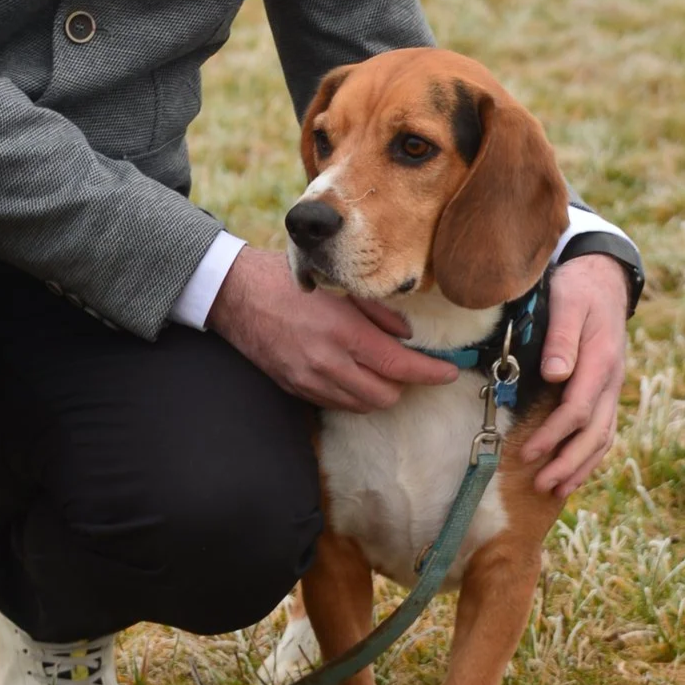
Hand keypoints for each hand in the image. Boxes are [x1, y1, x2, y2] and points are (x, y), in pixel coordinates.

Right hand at [207, 246, 458, 412]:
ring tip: (380, 369)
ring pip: (362, 405)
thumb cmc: (286, 280)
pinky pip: (336, 403)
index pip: (399, 365)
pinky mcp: (295, 388)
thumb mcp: (337, 285)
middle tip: (409, 365)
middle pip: (385, 395)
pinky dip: (353, 394)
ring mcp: (309, 380)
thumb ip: (377, 311)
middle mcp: (327, 362)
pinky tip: (352, 373)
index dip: (430, 373)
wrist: (234, 294)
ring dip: (379, 391)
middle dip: (404, 384)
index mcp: (342, 331)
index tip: (449, 372)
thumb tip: (407, 335)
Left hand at [522, 253, 629, 496]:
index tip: (527, 452)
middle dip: (568, 463)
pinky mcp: (606, 388)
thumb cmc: (579, 289)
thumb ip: (561, 337)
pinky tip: (574, 469)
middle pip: (594, 433)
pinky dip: (590, 453)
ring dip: (581, 465)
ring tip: (556, 489)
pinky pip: (604, 428)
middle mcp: (611, 381)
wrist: (604, 279)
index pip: (577, 410)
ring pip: (603, 436)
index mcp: (600, 362)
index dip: (553, 435)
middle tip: (541, 485)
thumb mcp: (567, 302)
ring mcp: (612, 387)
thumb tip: (556, 373)